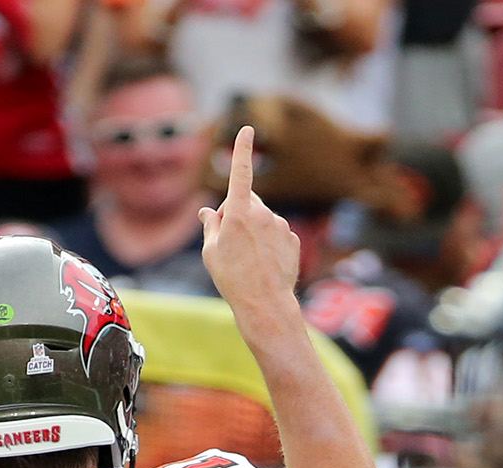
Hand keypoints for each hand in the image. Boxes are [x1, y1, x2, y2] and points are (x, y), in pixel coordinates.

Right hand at [200, 127, 300, 316]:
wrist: (265, 304)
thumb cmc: (232, 278)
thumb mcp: (211, 251)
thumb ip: (211, 225)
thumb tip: (208, 211)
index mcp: (239, 212)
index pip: (241, 172)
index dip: (243, 149)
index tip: (247, 129)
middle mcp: (263, 213)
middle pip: (247, 201)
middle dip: (237, 212)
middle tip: (229, 240)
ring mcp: (281, 226)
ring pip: (263, 219)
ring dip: (254, 230)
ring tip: (249, 259)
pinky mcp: (293, 239)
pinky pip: (277, 234)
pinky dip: (270, 243)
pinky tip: (265, 263)